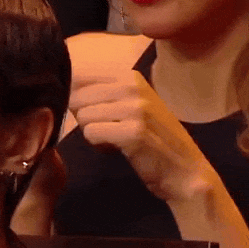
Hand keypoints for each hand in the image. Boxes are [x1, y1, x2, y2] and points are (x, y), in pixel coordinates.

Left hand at [69, 67, 217, 202]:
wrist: (185, 170)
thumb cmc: (154, 138)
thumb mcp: (131, 106)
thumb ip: (102, 94)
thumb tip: (63, 87)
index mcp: (130, 77)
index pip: (81, 78)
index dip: (79, 101)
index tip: (99, 115)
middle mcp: (133, 87)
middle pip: (78, 98)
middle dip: (86, 119)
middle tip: (110, 131)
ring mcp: (135, 108)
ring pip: (84, 116)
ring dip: (93, 133)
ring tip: (116, 140)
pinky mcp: (133, 131)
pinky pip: (91, 133)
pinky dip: (99, 145)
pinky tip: (117, 149)